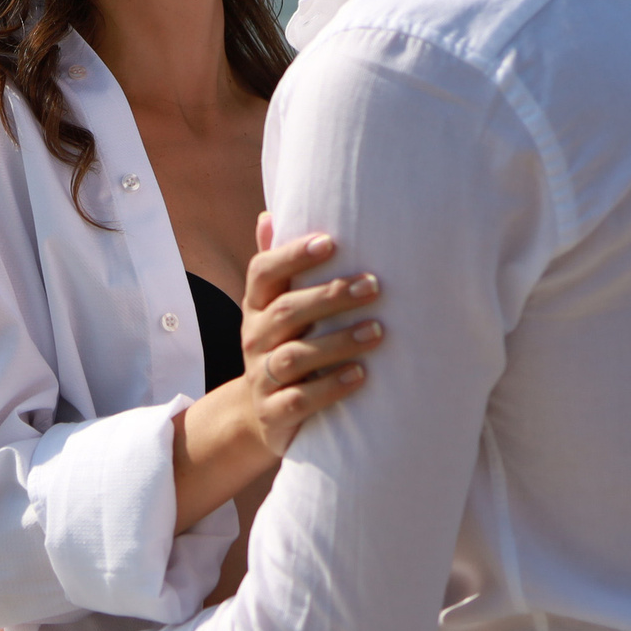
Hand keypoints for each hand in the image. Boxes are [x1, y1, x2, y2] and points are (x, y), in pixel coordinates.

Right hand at [172, 220, 381, 528]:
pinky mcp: (274, 414)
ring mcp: (261, 377)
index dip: (292, 256)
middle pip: (285, 311)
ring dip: (337, 342)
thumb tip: (270, 214)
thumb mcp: (276, 308)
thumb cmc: (285, 346)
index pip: (263, 273)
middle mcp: (253, 339)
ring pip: (294, 356)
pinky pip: (299, 400)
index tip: (330, 242)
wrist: (262, 416)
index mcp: (255, 307)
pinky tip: (361, 375)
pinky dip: (330, 388)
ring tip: (378, 331)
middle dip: (329, 296)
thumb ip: (278, 267)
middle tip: (374, 285)